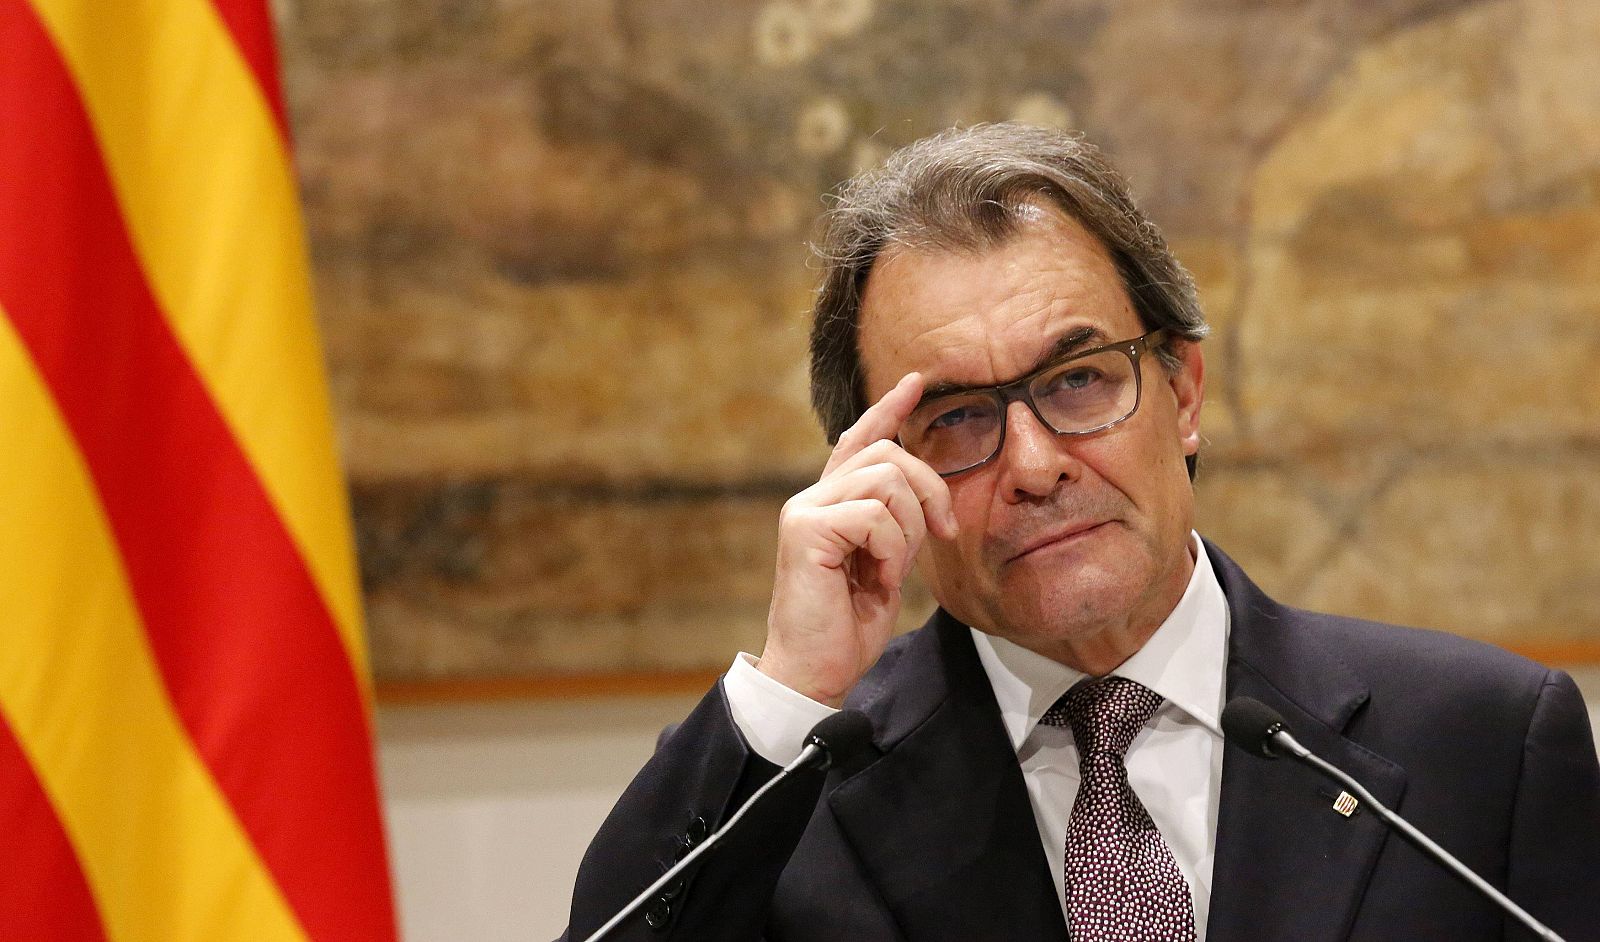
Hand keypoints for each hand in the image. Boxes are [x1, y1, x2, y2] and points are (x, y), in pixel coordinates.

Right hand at [759, 373, 958, 706]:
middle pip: (887, 454)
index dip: (888, 409)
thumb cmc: (848, 626)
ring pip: (886, 481)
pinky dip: (891, 551)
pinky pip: (873, 517)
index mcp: (832, 503)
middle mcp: (813, 498)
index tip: (915, 383)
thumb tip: (922, 492)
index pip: (859, 440)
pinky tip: (879, 581)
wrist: (816, 671)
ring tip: (893, 570)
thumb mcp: (884, 565)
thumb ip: (894, 524)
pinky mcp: (805, 530)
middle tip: (941, 533)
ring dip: (908, 530)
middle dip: (928, 489)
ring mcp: (805, 510)